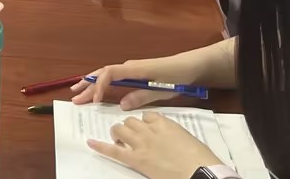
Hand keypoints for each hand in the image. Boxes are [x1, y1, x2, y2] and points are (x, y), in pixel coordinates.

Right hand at [72, 61, 181, 108]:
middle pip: (103, 74)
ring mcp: (131, 69)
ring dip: (92, 83)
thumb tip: (122, 106)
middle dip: (88, 85)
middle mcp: (129, 67)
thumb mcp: (162, 90)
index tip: (94, 101)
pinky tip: (97, 89)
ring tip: (77, 91)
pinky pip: (114, 77)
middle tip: (74, 97)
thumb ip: (141, 97)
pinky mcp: (135, 73)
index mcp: (134, 69)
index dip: (100, 86)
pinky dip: (102, 83)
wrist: (190, 66)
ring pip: (106, 75)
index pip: (110, 73)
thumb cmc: (177, 77)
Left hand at [88, 112, 223, 178]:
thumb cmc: (199, 158)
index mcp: (164, 122)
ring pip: (120, 129)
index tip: (147, 129)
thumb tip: (167, 137)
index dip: (145, 123)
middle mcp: (149, 129)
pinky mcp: (136, 159)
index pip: (147, 115)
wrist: (200, 173)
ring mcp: (141, 144)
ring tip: (119, 140)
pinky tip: (90, 142)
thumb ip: (172, 133)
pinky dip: (100, 146)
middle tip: (132, 137)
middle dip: (129, 128)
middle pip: (130, 120)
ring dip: (118, 134)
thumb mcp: (186, 138)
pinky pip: (114, 151)